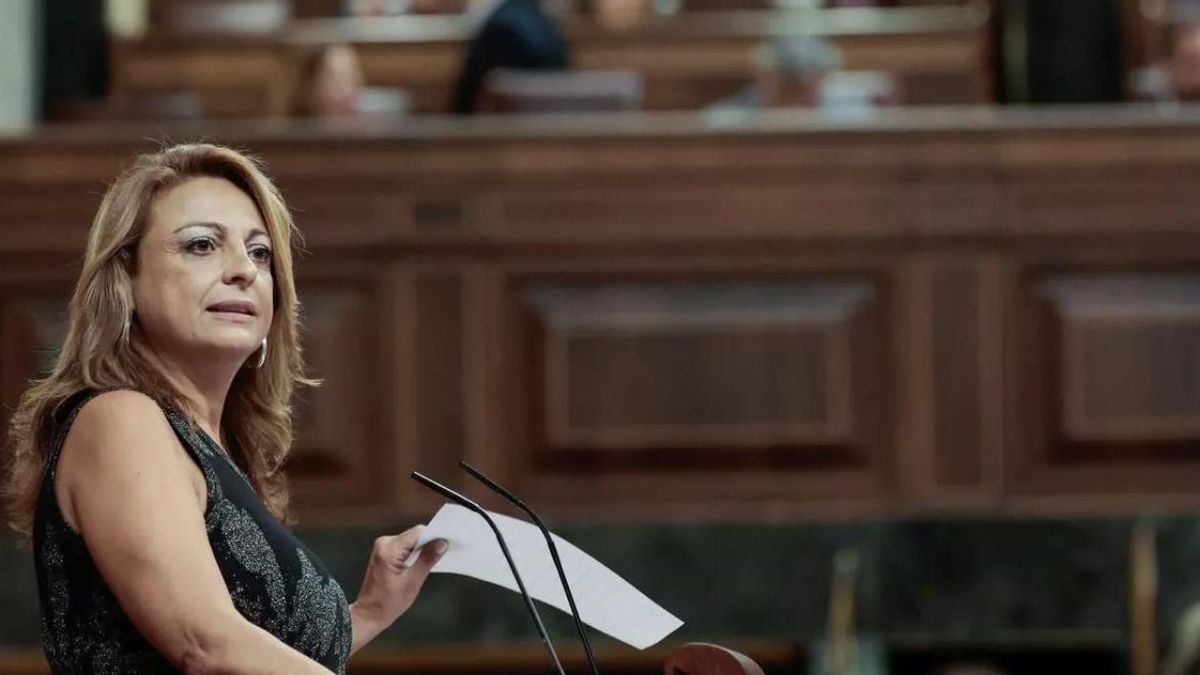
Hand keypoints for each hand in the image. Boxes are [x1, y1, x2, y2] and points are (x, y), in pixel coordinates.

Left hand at [349, 525, 446, 647]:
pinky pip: (405, 546)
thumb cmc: (387, 603)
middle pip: (415, 535)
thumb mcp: (412, 582)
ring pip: (412, 541)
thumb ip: (427, 559)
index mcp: (389, 549)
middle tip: (439, 559)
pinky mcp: (385, 552)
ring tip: (426, 566)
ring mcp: (383, 547)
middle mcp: (384, 543)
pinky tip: (418, 567)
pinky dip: (414, 554)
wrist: (369, 614)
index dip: (434, 537)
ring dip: (421, 551)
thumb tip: (442, 543)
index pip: (418, 533)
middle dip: (428, 545)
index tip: (446, 546)